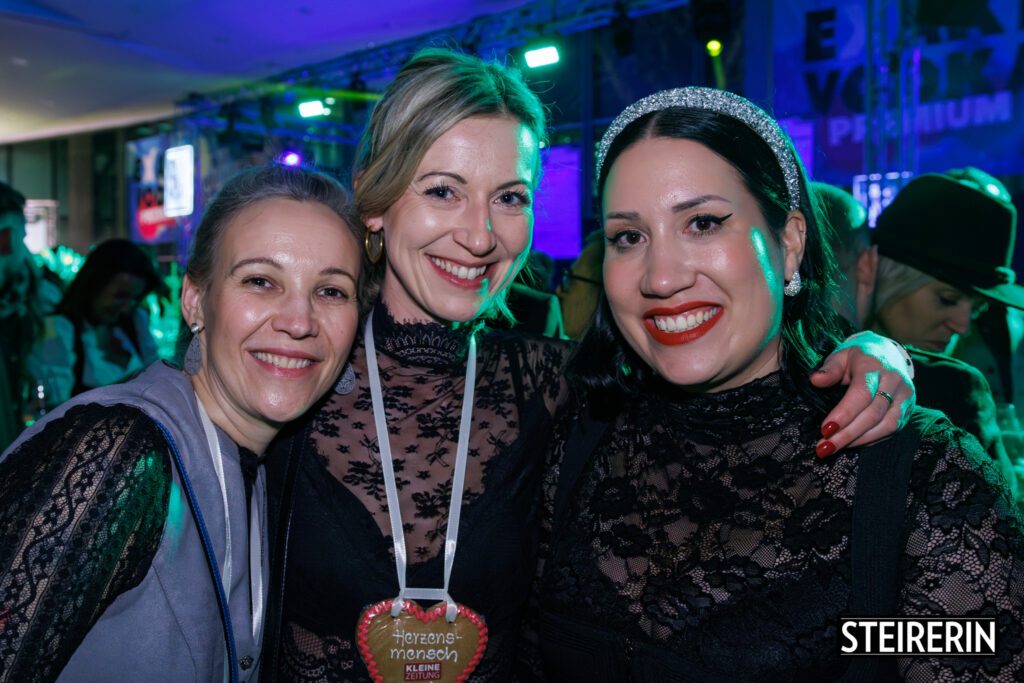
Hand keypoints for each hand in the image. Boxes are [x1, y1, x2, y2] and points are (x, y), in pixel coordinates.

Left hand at [809, 331, 914, 455]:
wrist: (888, 354)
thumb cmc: (858, 358)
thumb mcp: (841, 356)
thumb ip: (830, 369)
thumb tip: (815, 380)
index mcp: (874, 366)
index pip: (861, 394)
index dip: (844, 414)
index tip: (825, 430)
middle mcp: (893, 381)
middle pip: (872, 414)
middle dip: (847, 434)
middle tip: (824, 448)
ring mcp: (905, 396)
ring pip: (886, 425)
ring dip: (859, 441)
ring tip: (834, 448)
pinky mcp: (909, 409)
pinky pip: (893, 430)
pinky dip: (871, 440)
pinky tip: (852, 444)